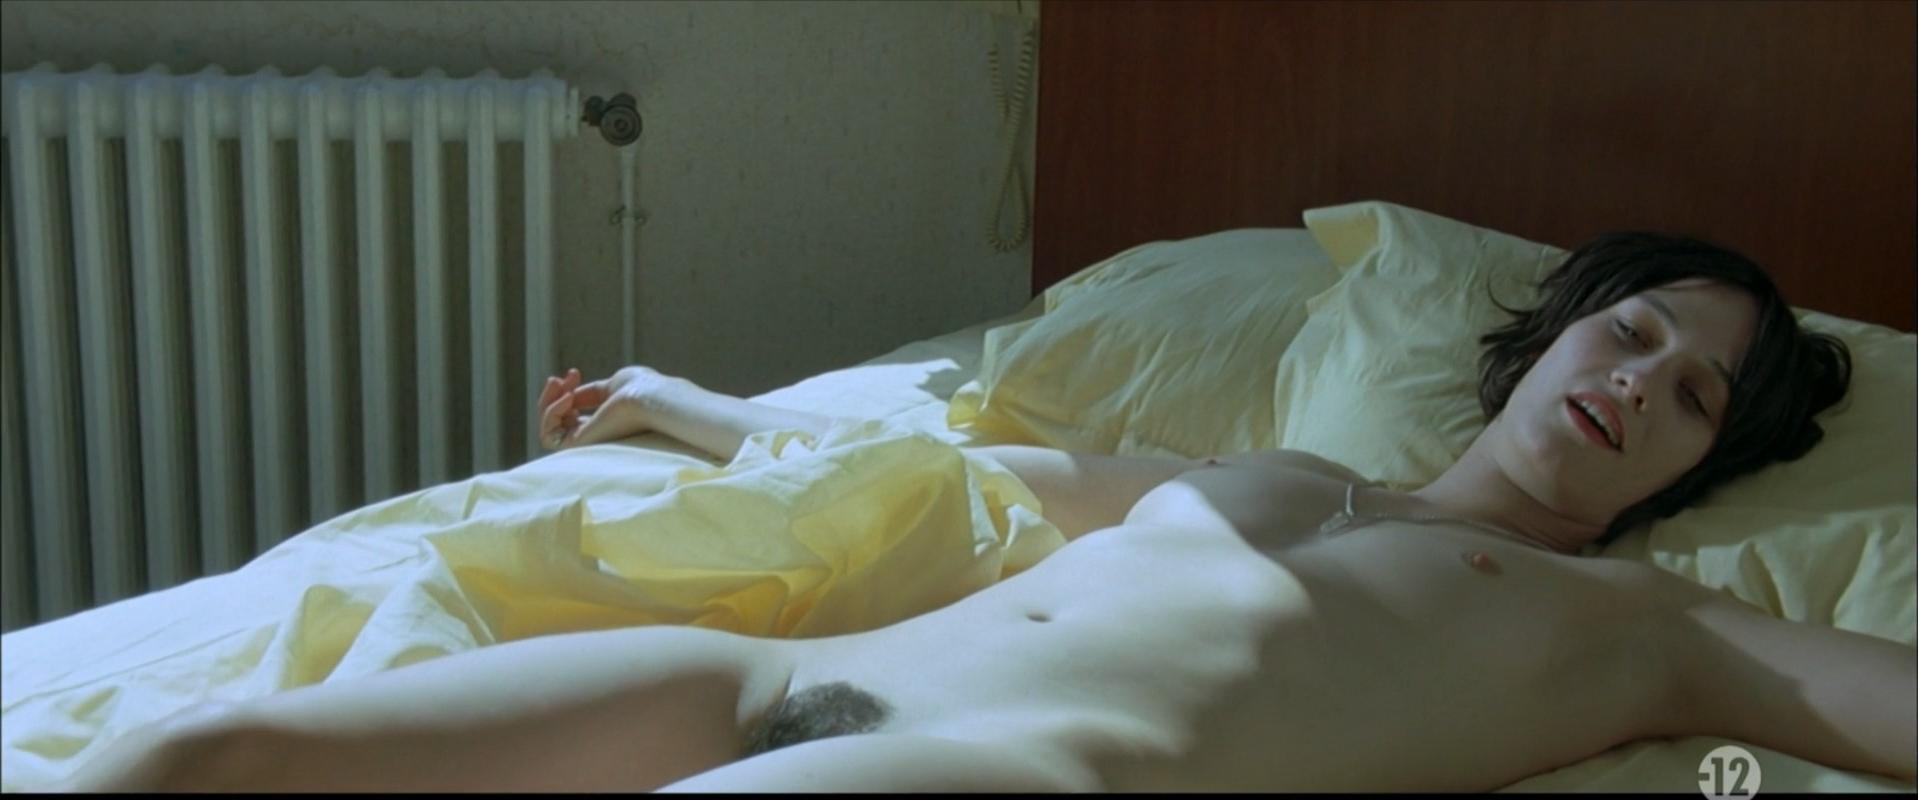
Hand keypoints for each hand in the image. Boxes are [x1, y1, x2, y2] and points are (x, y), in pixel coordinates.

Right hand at [535, 365, 687, 450]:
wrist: (650, 398)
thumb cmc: (641, 389)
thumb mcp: (610, 386)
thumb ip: (590, 394)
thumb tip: (568, 395)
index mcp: (604, 423)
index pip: (570, 415)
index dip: (565, 391)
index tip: (574, 372)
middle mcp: (594, 436)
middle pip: (555, 423)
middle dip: (552, 396)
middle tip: (558, 378)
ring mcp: (586, 444)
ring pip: (548, 430)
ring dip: (546, 403)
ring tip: (559, 385)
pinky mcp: (578, 447)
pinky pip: (548, 436)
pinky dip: (551, 413)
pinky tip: (567, 399)